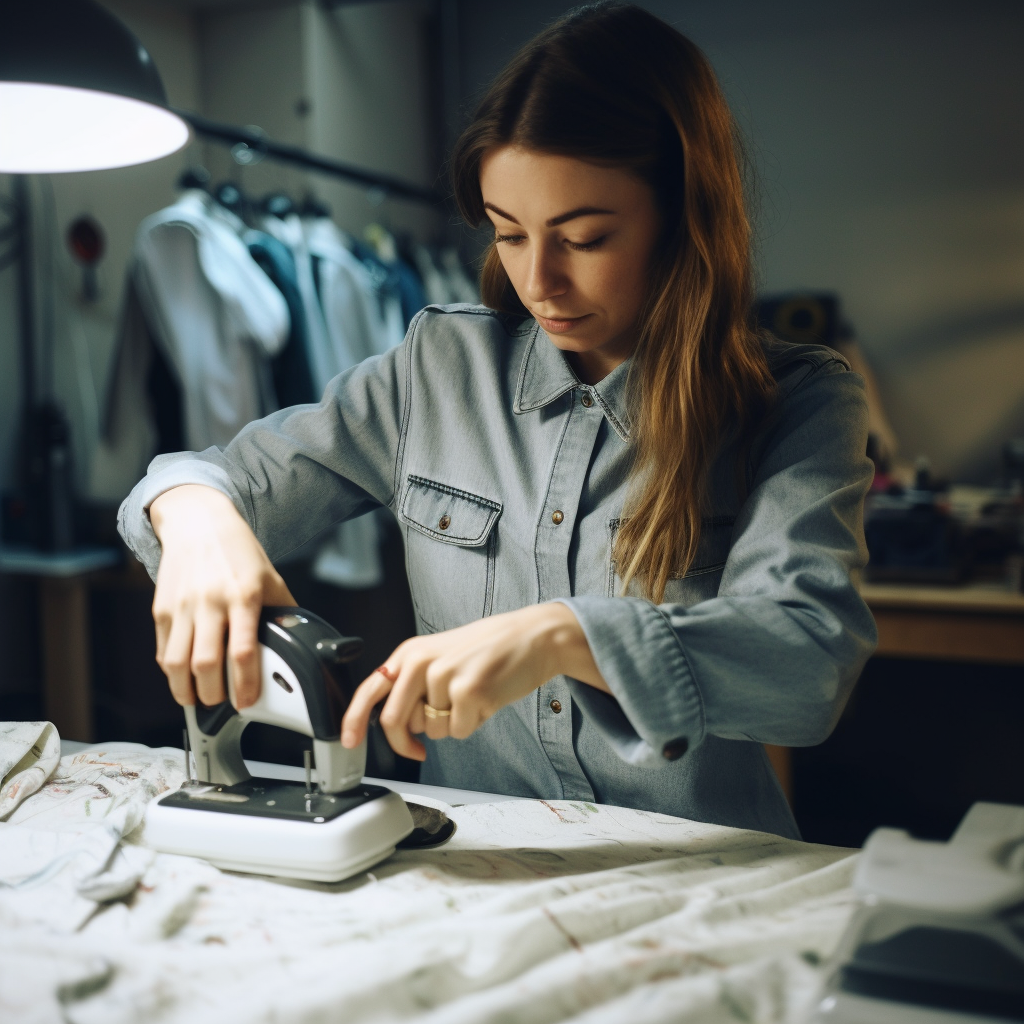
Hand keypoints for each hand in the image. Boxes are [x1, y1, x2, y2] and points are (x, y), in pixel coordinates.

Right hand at [150, 485, 295, 708]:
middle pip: (205, 664)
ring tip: (198, 698)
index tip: (247, 701)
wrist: (198, 521)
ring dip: (185, 690)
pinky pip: (163, 650)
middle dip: (213, 695)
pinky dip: (171, 672)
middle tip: (222, 702)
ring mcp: (182, 606)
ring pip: (176, 663)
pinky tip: (182, 678)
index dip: (245, 684)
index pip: (243, 651)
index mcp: (243, 596)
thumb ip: (283, 611)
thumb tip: (302, 641)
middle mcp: (210, 602)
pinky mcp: (161, 609)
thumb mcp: (270, 577)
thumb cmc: (238, 551)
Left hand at [341, 603, 607, 759]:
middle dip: (406, 743)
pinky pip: (459, 731)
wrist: (533, 636)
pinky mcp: (469, 691)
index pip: (371, 689)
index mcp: (411, 653)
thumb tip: (397, 725)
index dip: (354, 720)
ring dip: (451, 724)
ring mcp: (445, 676)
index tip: (349, 742)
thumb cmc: (489, 649)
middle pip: (396, 721)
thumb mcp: (442, 656)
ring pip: (432, 730)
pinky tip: (486, 700)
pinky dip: (473, 724)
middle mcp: (422, 662)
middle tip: (419, 748)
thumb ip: (415, 684)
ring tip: (472, 697)